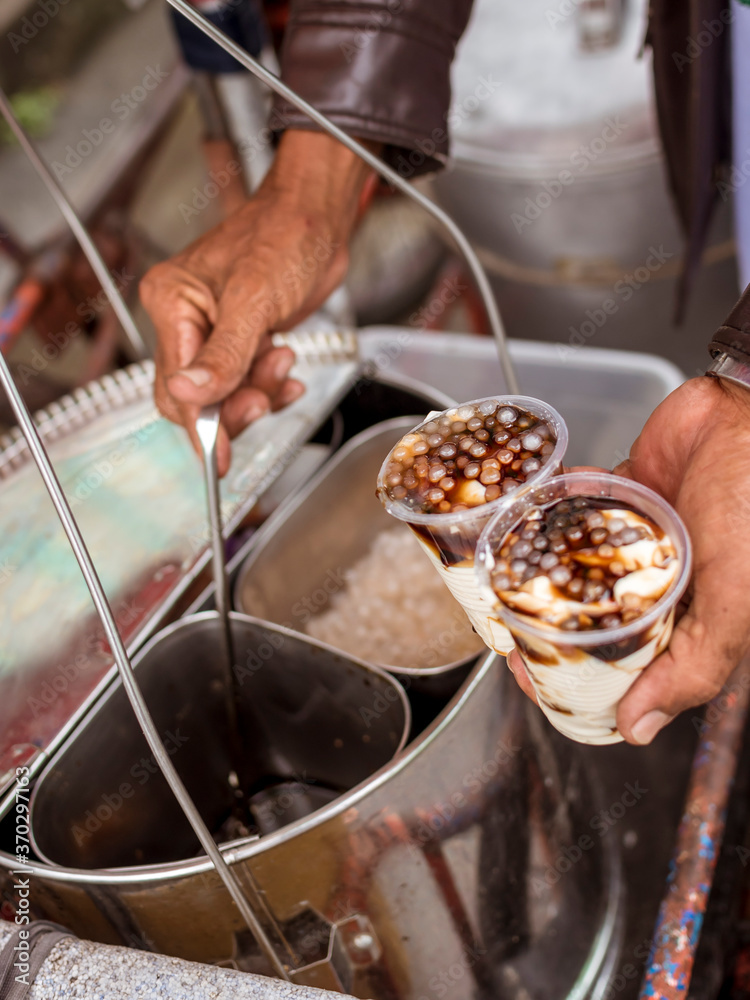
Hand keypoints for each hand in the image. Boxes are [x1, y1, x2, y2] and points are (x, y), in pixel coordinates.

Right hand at [140, 130, 375, 474]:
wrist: (321, 218)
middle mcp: (185, 319)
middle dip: (232, 408)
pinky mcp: (241, 338)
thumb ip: (224, 355)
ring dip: (258, 393)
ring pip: (225, 393)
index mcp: (171, 302)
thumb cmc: (285, 235)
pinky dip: (269, 387)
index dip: (200, 424)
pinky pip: (247, 382)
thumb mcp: (254, 300)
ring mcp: (213, 330)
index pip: (175, 384)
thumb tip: (190, 394)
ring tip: (282, 365)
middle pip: (195, 396)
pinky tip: (287, 376)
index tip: (218, 456)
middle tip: (263, 401)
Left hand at [509, 376, 749, 743]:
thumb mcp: (733, 600)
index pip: (630, 666)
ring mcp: (644, 535)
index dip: (579, 678)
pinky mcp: (629, 492)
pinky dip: (559, 506)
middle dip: (549, 625)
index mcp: (694, 618)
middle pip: (596, 617)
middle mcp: (665, 581)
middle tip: (503, 627)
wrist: (749, 410)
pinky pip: (582, 506)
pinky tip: (533, 512)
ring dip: (544, 567)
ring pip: (581, 561)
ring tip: (500, 575)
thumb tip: (637, 730)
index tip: (532, 676)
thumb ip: (691, 666)